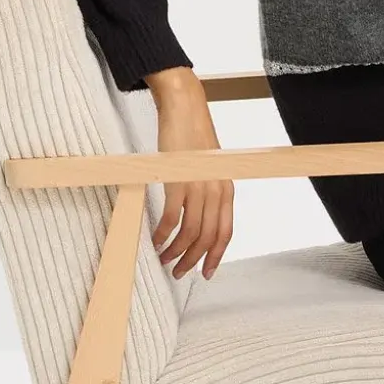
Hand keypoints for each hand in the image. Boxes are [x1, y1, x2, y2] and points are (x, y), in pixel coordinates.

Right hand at [145, 68, 233, 279]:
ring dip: (176, 250)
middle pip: (207, 237)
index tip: (206, 273)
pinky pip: (172, 217)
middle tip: (178, 272)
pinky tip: (156, 240)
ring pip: (190, 231)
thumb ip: (209, 194)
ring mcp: (199, 186)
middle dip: (192, 260)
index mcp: (227, 190)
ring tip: (164, 259)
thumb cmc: (194, 140)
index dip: (215, 256)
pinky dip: (164, 233)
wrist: (185, 110)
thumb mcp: (209, 170)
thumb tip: (199, 222)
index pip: (225, 232)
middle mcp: (217, 191)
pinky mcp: (179, 180)